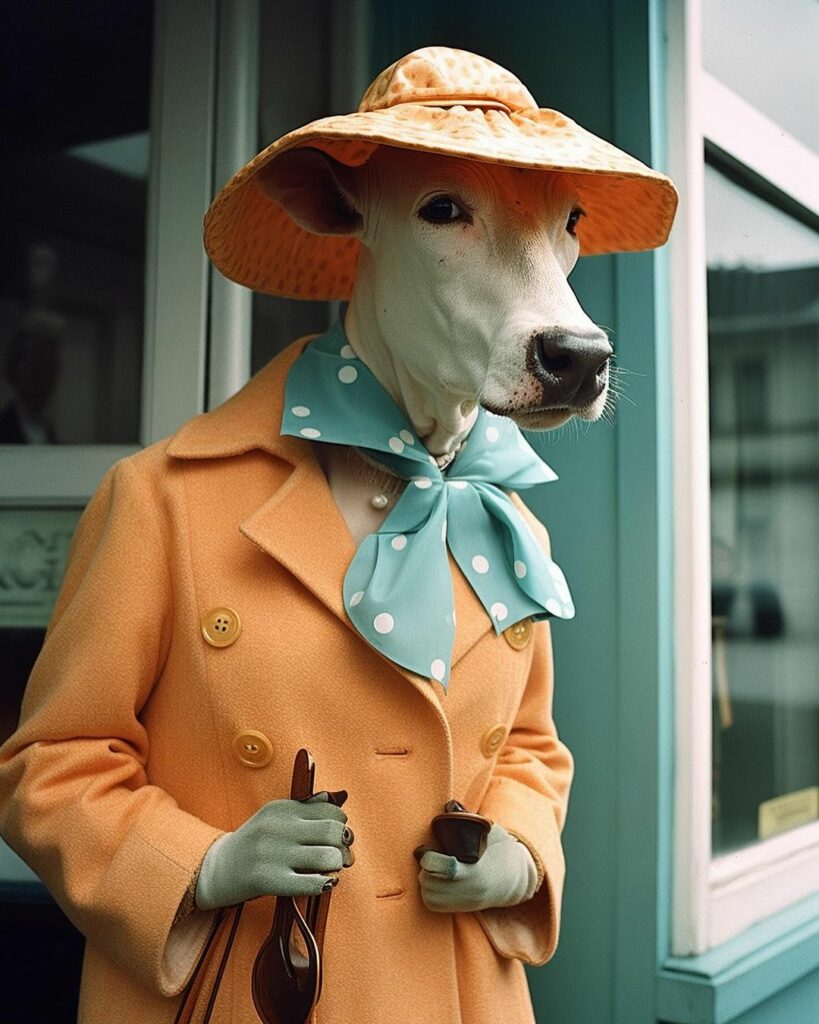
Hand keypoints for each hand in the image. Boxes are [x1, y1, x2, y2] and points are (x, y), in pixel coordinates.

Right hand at [195, 793, 349, 909]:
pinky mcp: (267, 880)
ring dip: (336, 866)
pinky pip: (310, 883)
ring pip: (327, 857)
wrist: (214, 870)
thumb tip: (339, 796)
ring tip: (329, 870)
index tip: (338, 837)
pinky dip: (324, 884)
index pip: (330, 809)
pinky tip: (323, 883)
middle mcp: (277, 827)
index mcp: (281, 808)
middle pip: (333, 831)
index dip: (341, 824)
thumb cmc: (254, 844)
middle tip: (342, 856)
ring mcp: (272, 853)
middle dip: (344, 846)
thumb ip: (307, 808)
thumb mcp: (275, 817)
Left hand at [418, 823, 537, 912]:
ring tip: (430, 866)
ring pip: (429, 896)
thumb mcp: (491, 831)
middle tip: (428, 855)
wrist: (514, 878)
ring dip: (425, 880)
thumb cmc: (501, 849)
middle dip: (425, 868)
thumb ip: (470, 818)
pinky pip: (432, 905)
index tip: (428, 848)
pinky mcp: (460, 909)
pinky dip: (428, 892)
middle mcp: (470, 891)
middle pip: (431, 884)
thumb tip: (449, 805)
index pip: (446, 869)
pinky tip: (433, 879)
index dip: (431, 858)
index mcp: (478, 872)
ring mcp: (465, 902)